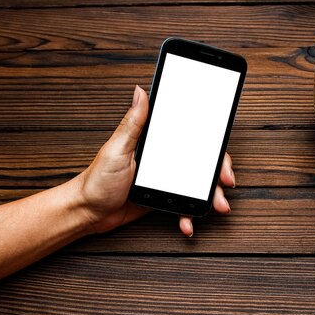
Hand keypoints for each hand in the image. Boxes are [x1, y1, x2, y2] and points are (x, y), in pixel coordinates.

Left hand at [75, 85, 234, 234]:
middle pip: (201, 161)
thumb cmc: (96, 181)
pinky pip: (183, 205)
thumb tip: (140, 92)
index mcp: (155, 141)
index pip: (190, 136)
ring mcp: (166, 179)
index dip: (211, 144)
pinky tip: (188, 223)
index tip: (221, 156)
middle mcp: (164, 158)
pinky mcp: (163, 198)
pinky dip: (188, 214)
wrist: (88, 213)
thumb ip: (132, 123)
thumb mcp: (116, 149)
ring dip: (209, 196)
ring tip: (216, 207)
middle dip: (218, 173)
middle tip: (225, 183)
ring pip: (197, 184)